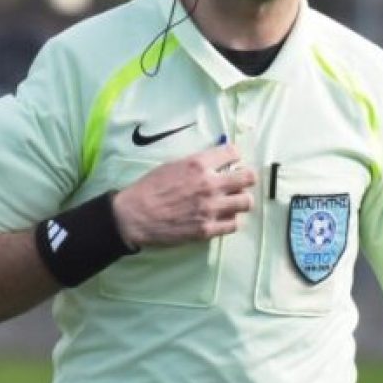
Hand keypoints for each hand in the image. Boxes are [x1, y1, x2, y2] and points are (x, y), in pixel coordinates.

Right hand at [111, 144, 256, 247]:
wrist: (134, 216)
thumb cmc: (149, 188)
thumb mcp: (172, 165)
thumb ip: (197, 164)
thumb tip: (216, 163)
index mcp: (198, 164)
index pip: (233, 153)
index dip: (235, 157)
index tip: (232, 162)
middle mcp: (209, 184)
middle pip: (248, 177)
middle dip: (246, 178)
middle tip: (238, 182)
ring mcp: (210, 208)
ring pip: (246, 202)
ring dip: (240, 200)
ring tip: (231, 202)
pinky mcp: (207, 229)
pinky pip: (234, 224)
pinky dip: (230, 220)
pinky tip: (221, 218)